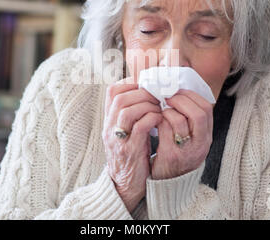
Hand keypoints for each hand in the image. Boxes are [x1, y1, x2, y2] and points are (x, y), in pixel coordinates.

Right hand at [102, 77, 162, 211]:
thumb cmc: (132, 155)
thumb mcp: (127, 131)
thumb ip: (132, 114)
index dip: (131, 83)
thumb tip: (147, 93)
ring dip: (148, 104)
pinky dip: (152, 119)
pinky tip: (160, 120)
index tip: (147, 86)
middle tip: (157, 96)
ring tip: (159, 108)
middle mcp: (110, 127)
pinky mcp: (129, 150)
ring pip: (127, 110)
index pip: (112, 91)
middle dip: (142, 92)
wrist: (125, 186)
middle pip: (120, 97)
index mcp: (109, 120)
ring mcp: (118, 139)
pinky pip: (140, 127)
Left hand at [151, 89, 213, 179]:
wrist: (168, 183)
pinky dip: (158, 120)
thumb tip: (180, 92)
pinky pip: (164, 130)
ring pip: (180, 121)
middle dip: (181, 100)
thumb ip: (190, 120)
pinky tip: (154, 119)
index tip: (179, 91)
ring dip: (168, 109)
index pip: (207, 108)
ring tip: (161, 108)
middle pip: (198, 114)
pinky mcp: (170, 155)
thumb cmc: (177, 154)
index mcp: (206, 138)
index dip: (192, 96)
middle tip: (167, 96)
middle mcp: (200, 145)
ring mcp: (186, 151)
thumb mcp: (191, 140)